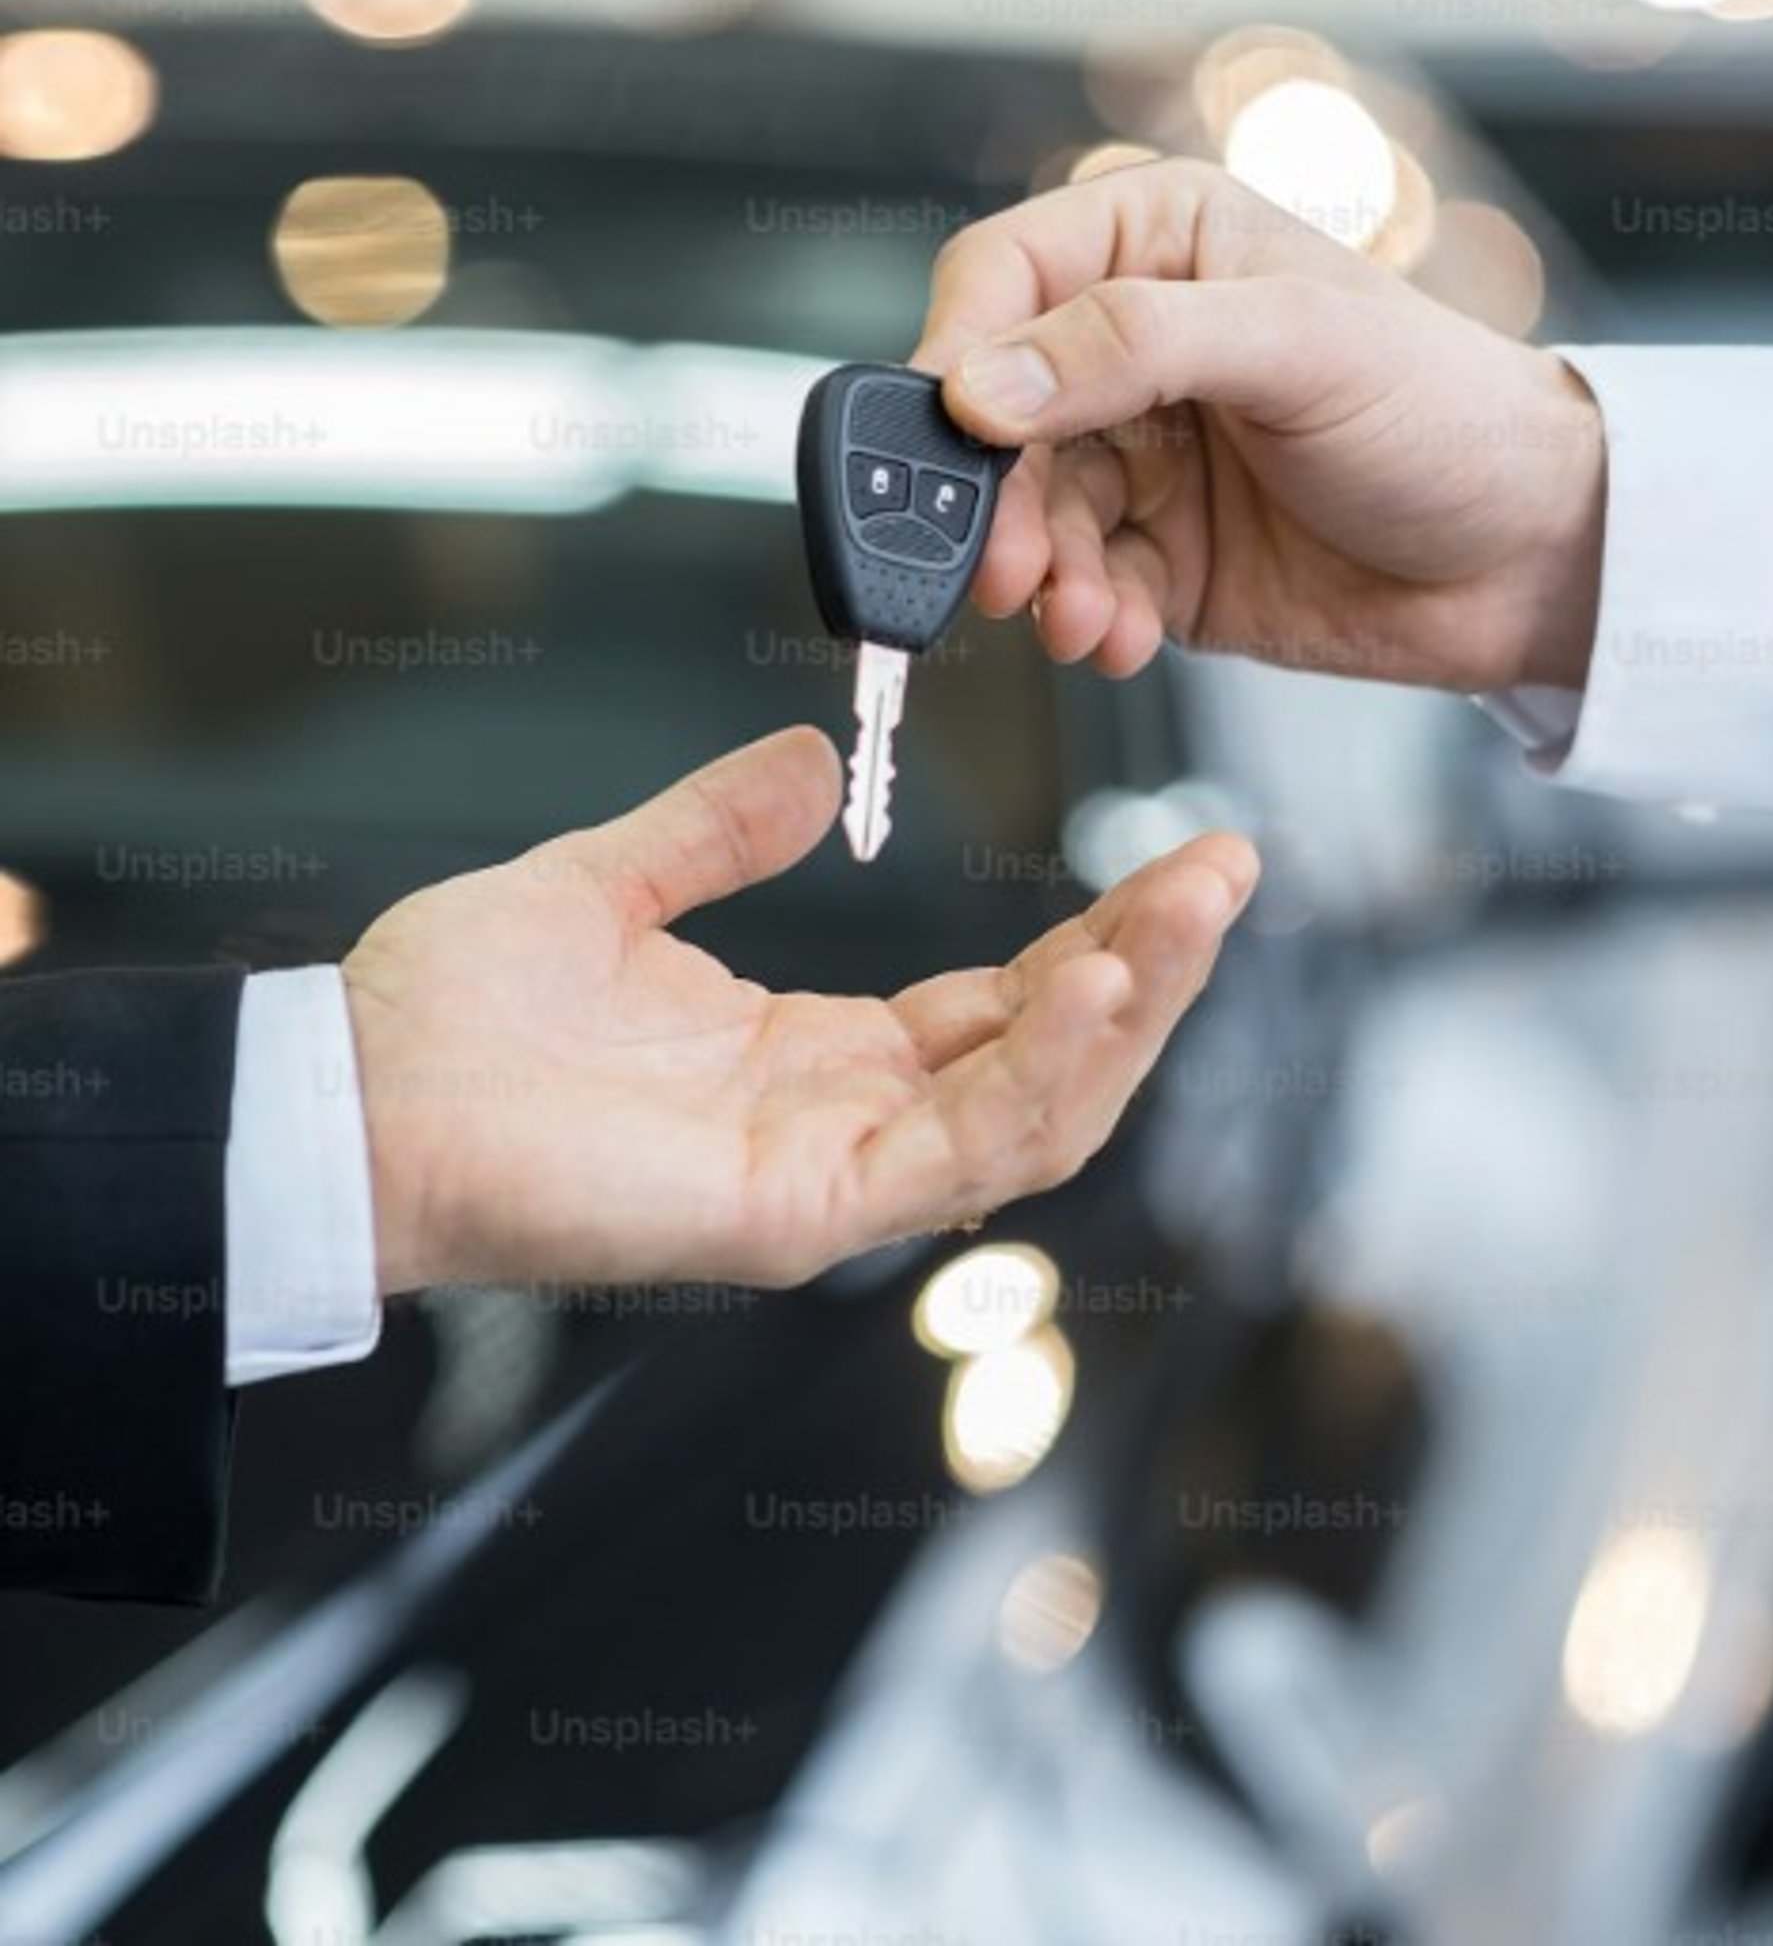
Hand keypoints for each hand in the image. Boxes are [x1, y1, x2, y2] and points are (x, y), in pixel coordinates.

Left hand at [344, 725, 1255, 1295]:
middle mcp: (837, 1121)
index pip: (996, 1004)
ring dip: (1130, 1010)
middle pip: (1048, 1058)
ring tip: (1196, 903)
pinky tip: (1099, 981)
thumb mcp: (611, 884)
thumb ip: (715, 828)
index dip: (1091, 936)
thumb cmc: (451, 1016)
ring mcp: (826, 1177)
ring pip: (1036, 1113)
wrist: (350, 1092)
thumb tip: (811, 756)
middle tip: (1227, 864)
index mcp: (807, 1053)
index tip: (1168, 852)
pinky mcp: (796, 1211)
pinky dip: (1042, 1071)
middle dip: (1150, 966)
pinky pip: (956, 1149)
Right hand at [913, 156, 1605, 697]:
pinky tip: (1123, 638)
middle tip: (1006, 568)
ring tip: (1084, 618)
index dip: (959, 350)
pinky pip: (1081, 585)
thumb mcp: (1297, 346)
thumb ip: (1132, 346)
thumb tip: (982, 385)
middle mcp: (1134, 343)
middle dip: (997, 498)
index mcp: (1159, 241)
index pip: (1002, 275)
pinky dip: (1089, 619)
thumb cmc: (1448, 410)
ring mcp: (1144, 455)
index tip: (950, 433)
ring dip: (1042, 574)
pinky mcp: (1161, 555)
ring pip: (1029, 512)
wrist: (1537, 559)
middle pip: (995, 413)